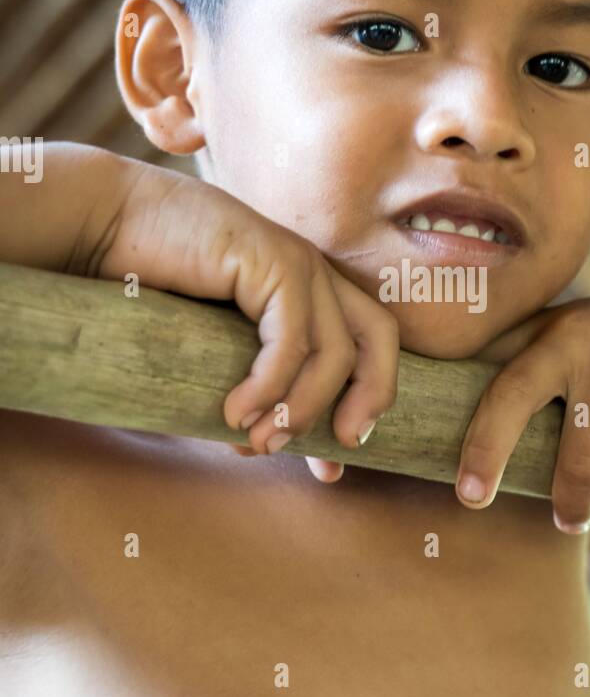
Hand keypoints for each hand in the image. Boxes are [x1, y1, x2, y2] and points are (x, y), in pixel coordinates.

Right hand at [98, 162, 398, 476]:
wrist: (104, 227)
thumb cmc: (147, 287)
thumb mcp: (213, 347)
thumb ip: (249, 384)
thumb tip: (265, 447)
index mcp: (308, 288)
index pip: (364, 346)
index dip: (362, 406)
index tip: (329, 469)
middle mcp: (312, 272)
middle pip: (378, 339)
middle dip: (368, 401)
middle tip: (333, 454)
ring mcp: (296, 262)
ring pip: (334, 352)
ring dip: (300, 410)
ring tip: (258, 443)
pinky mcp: (270, 260)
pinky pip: (291, 341)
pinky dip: (271, 387)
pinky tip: (235, 413)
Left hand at [457, 278, 589, 531]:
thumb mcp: (580, 329)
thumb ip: (529, 355)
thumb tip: (460, 409)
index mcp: (549, 331)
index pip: (494, 379)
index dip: (468, 429)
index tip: (458, 482)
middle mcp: (577, 343)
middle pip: (512, 402)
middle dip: (486, 455)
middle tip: (473, 501)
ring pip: (580, 459)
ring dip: (573, 503)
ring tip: (572, 522)